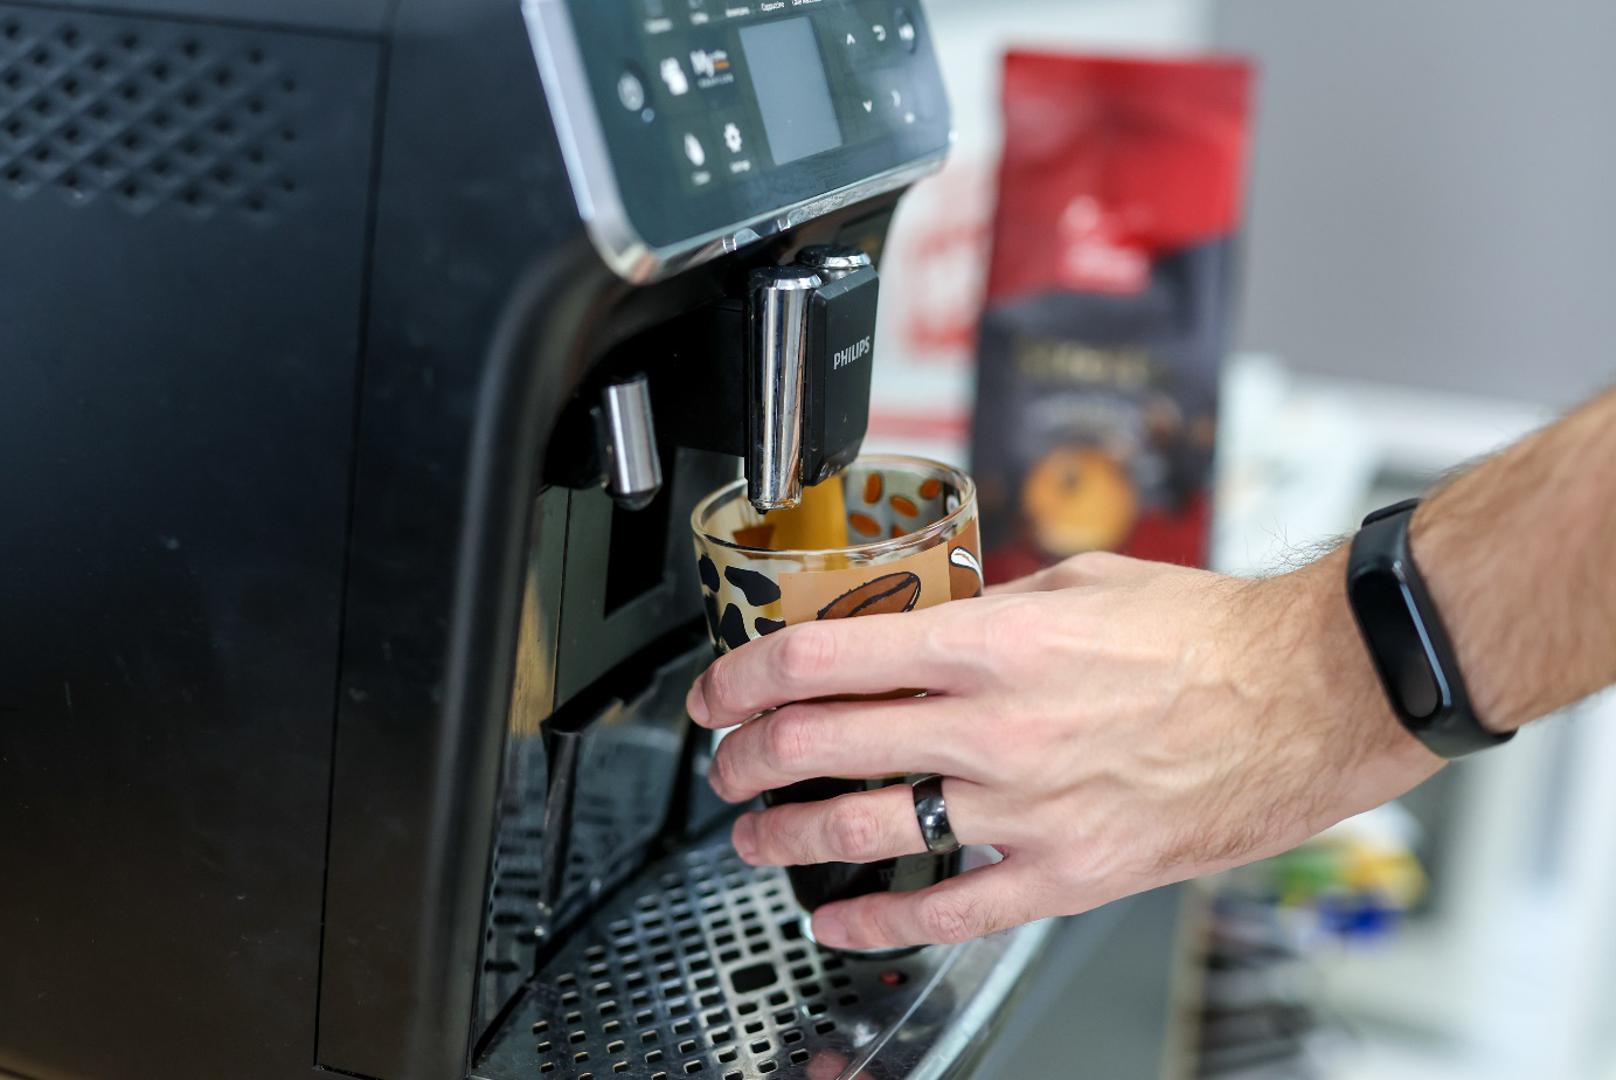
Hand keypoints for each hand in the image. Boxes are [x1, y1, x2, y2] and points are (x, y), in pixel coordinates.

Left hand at [685, 550, 1440, 951]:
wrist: (1307, 697)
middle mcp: (994, 727)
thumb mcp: (1079, 582)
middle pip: (821, 744)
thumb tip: (929, 622)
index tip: (720, 689)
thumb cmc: (1207, 633)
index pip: (822, 657)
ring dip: (789, 836)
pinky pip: (949, 912)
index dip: (745, 675)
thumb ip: (990, 607)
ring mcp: (1026, 808)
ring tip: (755, 836)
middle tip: (727, 761)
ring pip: (866, 831)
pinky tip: (838, 917)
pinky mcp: (1067, 872)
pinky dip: (878, 921)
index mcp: (991, 642)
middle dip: (749, 756)